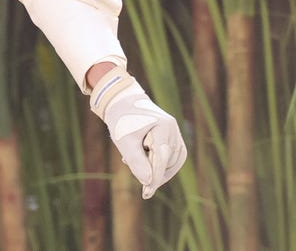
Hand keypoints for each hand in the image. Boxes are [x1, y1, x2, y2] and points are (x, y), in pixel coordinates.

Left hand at [90, 66, 185, 198]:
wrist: (120, 101)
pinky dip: (160, 164)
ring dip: (159, 170)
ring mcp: (174, 131)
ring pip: (173, 160)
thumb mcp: (124, 142)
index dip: (155, 178)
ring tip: (140, 170)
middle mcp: (172, 128)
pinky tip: (145, 163)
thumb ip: (136, 162)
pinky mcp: (171, 135)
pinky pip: (172, 155)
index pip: (162, 158)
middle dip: (156, 175)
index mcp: (163, 126)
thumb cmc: (121, 119)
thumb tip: (148, 182)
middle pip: (169, 161)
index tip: (146, 193)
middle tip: (144, 189)